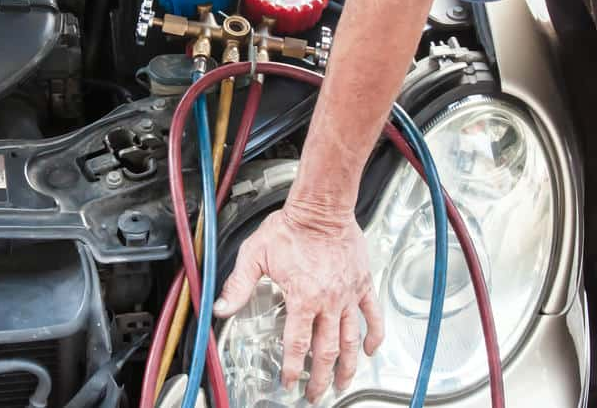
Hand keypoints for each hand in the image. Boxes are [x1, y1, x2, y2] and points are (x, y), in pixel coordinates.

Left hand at [214, 208, 383, 402]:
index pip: (296, 344)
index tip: (289, 381)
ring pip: (350, 339)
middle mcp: (327, 300)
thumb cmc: (290, 227)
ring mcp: (347, 294)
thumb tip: (222, 307)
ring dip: (347, 366)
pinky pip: (372, 314)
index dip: (292, 368)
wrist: (321, 207)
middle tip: (317, 394)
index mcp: (302, 297)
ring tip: (344, 383)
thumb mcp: (255, 255)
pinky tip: (371, 349)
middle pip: (326, 351)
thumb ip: (239, 285)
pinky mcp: (361, 284)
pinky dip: (374, 334)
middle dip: (321, 378)